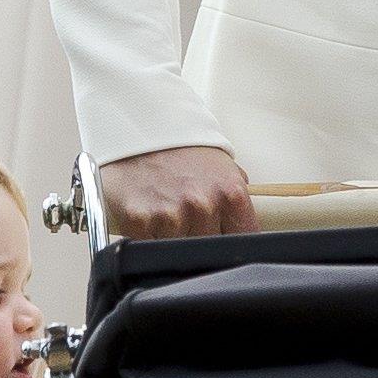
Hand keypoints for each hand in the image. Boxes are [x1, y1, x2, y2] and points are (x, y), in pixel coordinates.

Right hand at [99, 146, 259, 237]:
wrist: (133, 126)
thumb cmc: (177, 146)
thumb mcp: (219, 164)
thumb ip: (233, 197)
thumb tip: (243, 224)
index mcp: (228, 191)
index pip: (244, 238)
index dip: (233, 241)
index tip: (224, 242)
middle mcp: (202, 204)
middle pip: (209, 248)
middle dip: (199, 238)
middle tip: (185, 216)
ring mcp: (170, 214)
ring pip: (177, 251)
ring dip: (171, 237)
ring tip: (163, 209)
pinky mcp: (139, 221)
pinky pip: (147, 246)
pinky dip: (146, 235)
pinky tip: (146, 212)